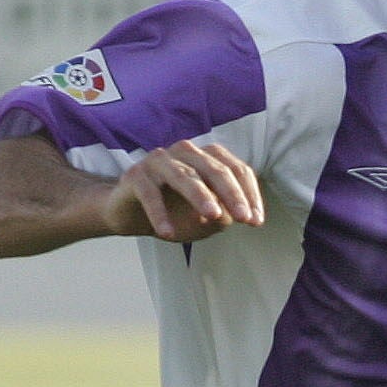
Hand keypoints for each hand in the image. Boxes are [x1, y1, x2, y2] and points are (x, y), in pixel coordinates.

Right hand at [105, 141, 263, 245]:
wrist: (129, 214)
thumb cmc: (173, 212)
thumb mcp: (205, 219)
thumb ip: (224, 215)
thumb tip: (234, 215)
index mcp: (207, 158)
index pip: (235, 169)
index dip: (249, 194)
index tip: (256, 221)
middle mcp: (185, 152)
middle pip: (214, 169)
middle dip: (232, 194)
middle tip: (243, 218)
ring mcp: (159, 161)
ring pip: (184, 175)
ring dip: (200, 196)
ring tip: (213, 217)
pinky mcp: (136, 175)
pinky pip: (150, 193)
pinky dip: (159, 213)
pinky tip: (167, 233)